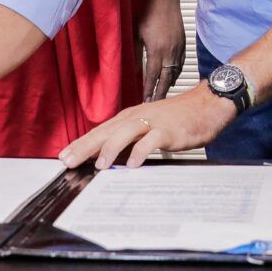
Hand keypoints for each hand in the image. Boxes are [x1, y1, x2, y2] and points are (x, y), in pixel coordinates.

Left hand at [59, 83, 235, 169]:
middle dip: (85, 147)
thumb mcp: (149, 126)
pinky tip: (132, 164)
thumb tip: (111, 157)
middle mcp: (137, 117)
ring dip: (110, 149)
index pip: (100, 131)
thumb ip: (131, 140)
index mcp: (130, 117)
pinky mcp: (168, 130)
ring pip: (125, 133)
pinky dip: (140, 152)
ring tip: (99, 165)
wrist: (207, 104)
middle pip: (106, 131)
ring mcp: (152, 122)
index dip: (81, 143)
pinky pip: (151, 141)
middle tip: (68, 161)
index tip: (64, 156)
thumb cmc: (179, 118)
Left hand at [136, 0, 185, 101]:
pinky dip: (177, 72)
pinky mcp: (183, 42)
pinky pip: (181, 63)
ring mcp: (178, 47)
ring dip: (169, 84)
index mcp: (156, 51)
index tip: (146, 101)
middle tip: (156, 104)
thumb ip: (136, 54)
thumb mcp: (136, 35)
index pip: (152, 76)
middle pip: (166, 78)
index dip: (149, 90)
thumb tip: (135, 70)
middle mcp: (169, 52)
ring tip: (164, 93)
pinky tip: (173, 77)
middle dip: (161, 92)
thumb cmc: (148, 13)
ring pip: (175, 71)